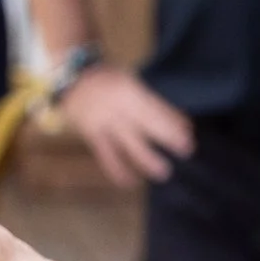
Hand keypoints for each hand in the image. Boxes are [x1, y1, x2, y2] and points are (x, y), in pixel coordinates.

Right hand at [60, 62, 193, 188]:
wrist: (71, 78)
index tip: (189, 134)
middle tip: (186, 150)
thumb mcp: (132, 84)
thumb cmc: (108, 80)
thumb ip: (154, 104)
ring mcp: (104, 122)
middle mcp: (118, 107)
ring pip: (128, 144)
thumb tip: (183, 123)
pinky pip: (106, 156)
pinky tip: (129, 181)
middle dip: (168, 138)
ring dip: (147, 160)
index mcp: (130, 91)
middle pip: (147, 125)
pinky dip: (118, 170)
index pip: (157, 109)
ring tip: (163, 172)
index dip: (174, 122)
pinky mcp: (92, 135)